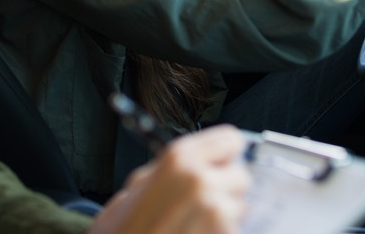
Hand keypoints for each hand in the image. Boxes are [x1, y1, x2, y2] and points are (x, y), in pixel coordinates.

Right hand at [89, 125, 250, 233]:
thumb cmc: (124, 229)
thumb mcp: (137, 184)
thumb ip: (173, 166)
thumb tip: (200, 159)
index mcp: (179, 159)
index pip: (230, 140)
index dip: (225, 153)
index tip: (221, 162)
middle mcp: (200, 181)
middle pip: (241, 175)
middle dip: (226, 187)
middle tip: (204, 199)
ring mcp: (215, 212)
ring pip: (240, 205)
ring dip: (225, 213)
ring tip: (196, 222)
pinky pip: (235, 228)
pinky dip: (221, 232)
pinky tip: (196, 233)